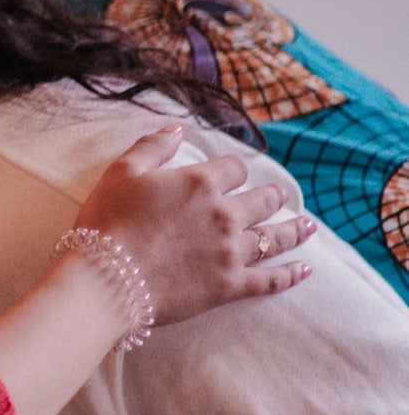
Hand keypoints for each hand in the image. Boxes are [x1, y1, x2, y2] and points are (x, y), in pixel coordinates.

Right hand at [74, 126, 314, 326]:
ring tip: (308, 226)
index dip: (234, 170)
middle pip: (263, 200)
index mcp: (200, 183)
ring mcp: (231, 251)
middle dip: (272, 196)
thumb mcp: (121, 173)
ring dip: (295, 229)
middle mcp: (224, 214)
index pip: (234, 168)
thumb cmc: (107, 224)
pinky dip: (291, 275)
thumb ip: (152, 147)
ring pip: (276, 237)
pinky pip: (271, 280)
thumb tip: (177, 129)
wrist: (106, 279)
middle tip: (278, 197)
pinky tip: (305, 270)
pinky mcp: (230, 285)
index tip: (232, 175)